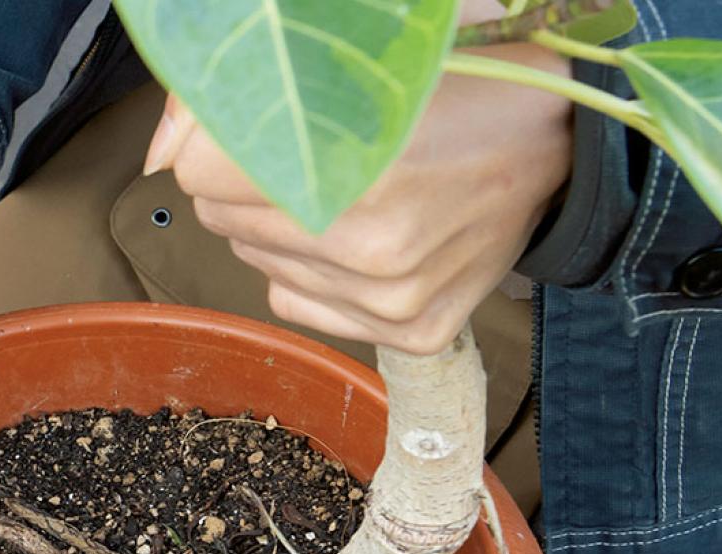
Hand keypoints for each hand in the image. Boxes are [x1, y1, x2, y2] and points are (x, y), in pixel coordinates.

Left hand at [144, 36, 572, 354]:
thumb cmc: (454, 81)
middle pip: (223, 222)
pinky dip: (307, 270)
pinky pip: (294, 303)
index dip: (221, 138)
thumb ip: (239, 90)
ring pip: (256, 264)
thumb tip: (162, 156)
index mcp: (363, 163)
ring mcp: (395, 302)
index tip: (259, 118)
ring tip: (342, 188)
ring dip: (276, 225)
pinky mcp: (412, 334)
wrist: (558, 147)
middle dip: (245, 182)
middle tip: (312, 148)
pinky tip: (356, 236)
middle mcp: (377, 249)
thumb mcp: (357, 51)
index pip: (202, 173)